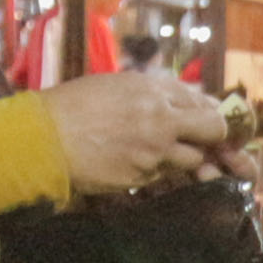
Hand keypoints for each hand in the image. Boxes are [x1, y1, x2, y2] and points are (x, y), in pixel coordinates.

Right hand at [45, 71, 233, 197]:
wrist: (46, 137)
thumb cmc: (77, 104)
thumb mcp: (121, 84)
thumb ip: (158, 92)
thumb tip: (189, 102)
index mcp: (156, 92)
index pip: (207, 104)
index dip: (216, 116)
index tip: (216, 123)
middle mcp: (162, 121)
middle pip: (214, 131)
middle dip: (216, 139)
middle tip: (208, 143)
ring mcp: (154, 153)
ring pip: (192, 160)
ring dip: (186, 159)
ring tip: (161, 153)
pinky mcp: (141, 178)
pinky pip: (163, 177)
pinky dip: (159, 172)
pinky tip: (137, 163)